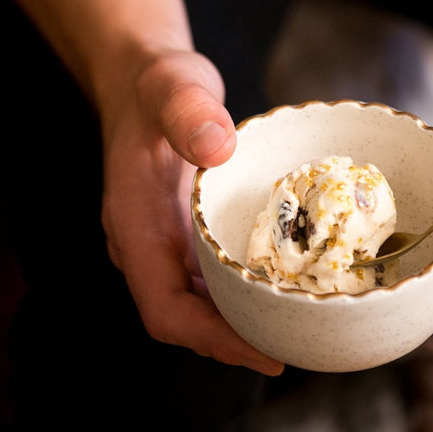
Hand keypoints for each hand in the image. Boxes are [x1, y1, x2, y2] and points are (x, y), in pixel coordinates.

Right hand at [100, 47, 284, 375]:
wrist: (142, 78)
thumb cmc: (157, 83)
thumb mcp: (173, 86)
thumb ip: (189, 111)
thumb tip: (216, 146)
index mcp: (134, 225)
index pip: (164, 309)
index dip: (211, 339)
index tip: (263, 353)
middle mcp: (146, 244)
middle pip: (185, 319)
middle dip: (235, 341)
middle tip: (297, 348)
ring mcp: (164, 241)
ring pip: (198, 304)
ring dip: (240, 321)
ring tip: (298, 327)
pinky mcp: (184, 233)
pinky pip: (210, 277)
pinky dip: (243, 288)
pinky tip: (282, 285)